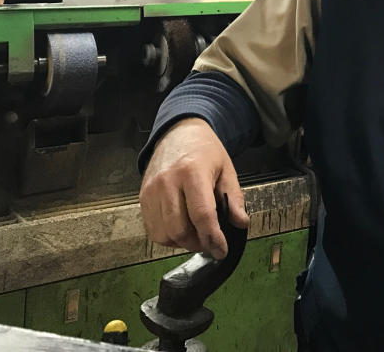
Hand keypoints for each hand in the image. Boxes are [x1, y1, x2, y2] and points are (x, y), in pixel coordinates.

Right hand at [139, 118, 249, 258]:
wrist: (179, 133)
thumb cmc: (205, 151)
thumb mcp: (227, 169)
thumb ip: (234, 198)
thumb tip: (240, 223)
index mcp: (192, 172)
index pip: (202, 215)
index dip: (213, 238)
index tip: (222, 250)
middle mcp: (167, 182)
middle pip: (180, 229)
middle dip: (198, 243)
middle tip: (211, 242)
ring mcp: (151, 191)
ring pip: (164, 234)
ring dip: (183, 243)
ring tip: (197, 235)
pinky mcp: (143, 198)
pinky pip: (152, 230)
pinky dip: (168, 237)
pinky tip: (182, 229)